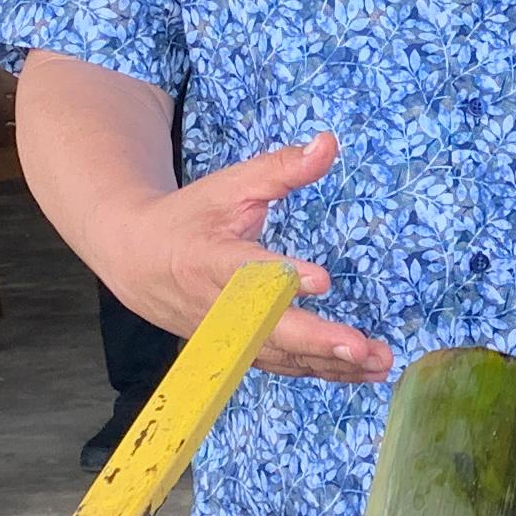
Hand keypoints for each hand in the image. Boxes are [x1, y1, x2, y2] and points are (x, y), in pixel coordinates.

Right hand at [102, 134, 390, 381]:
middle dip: (316, 341)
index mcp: (208, 259)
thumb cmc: (190, 217)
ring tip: (379, 363)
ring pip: (280, 357)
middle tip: (361, 347)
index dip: (282, 278)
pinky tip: (361, 372)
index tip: (321, 280)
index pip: (246, 271)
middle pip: (267, 329)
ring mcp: (225, 336)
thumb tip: (329, 143)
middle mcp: (215, 307)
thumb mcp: (231, 185)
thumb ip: (281, 169)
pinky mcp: (236, 351)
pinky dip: (321, 372)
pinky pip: (281, 367)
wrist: (136, 260)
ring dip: (330, 364)